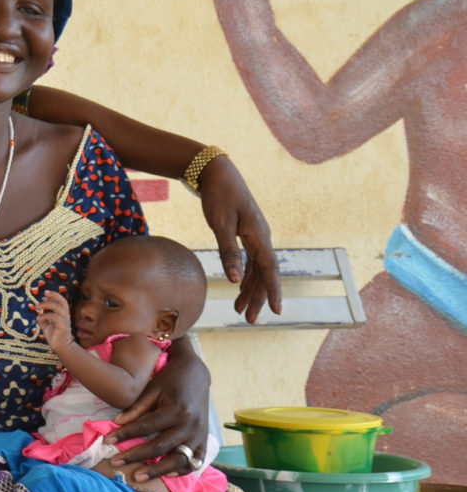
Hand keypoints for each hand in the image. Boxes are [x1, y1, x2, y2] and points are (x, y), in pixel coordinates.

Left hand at [37, 291, 73, 350]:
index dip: (54, 295)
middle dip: (54, 295)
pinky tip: (39, 318)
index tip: (45, 294)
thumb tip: (37, 315)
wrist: (61, 347)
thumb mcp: (47, 326)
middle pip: (62, 301)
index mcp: (63, 314)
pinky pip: (53, 317)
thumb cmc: (55, 336)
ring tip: (36, 307)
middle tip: (44, 294)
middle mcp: (65, 316)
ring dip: (45, 305)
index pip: (62, 301)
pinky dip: (44, 316)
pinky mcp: (63, 326)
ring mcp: (65, 321)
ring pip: (57, 307)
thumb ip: (43, 320)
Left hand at [106, 353, 209, 480]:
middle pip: (160, 448)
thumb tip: (115, 423)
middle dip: (136, 457)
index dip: (125, 435)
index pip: (145, 427)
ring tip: (138, 477)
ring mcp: (199, 435)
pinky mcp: (205, 440)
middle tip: (115, 463)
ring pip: (178, 460)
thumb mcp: (152, 389)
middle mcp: (190, 425)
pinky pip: (194, 461)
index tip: (107, 440)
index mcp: (176, 410)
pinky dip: (181, 470)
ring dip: (158, 471)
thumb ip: (136, 408)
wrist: (195, 373)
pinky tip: (165, 474)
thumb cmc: (169, 380)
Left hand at [197, 155, 280, 322]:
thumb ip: (228, 251)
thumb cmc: (218, 195)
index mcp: (259, 235)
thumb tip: (234, 279)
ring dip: (250, 289)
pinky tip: (239, 287)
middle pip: (263, 273)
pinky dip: (245, 275)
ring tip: (240, 310)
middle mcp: (261, 237)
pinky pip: (250, 260)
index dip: (272, 290)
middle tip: (249, 319)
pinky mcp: (246, 233)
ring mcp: (255, 235)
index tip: (276, 311)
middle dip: (257, 297)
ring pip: (256, 268)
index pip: (269, 269)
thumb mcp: (220, 224)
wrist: (216, 171)